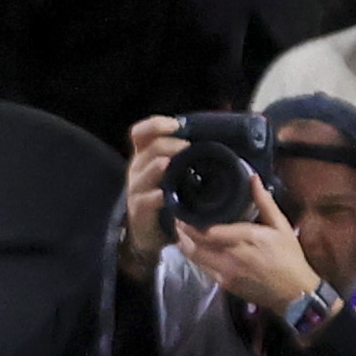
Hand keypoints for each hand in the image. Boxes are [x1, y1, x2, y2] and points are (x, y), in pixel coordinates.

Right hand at [120, 115, 185, 281]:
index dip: (155, 125)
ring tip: (170, 163)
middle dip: (167, 144)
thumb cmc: (168, 197)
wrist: (151, 231)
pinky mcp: (139, 209)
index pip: (141, 132)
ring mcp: (137, 189)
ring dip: (158, 166)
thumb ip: (186, 156)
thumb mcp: (174, 173)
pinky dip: (156, 196)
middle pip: (147, 149)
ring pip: (144, 172)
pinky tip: (165, 195)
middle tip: (186, 146)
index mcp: (145, 156)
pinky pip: (147, 199)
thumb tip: (218, 137)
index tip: (175, 124)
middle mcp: (138, 169)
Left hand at [171, 180, 323, 317]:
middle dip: (182, 229)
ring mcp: (226, 271)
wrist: (294, 293)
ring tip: (179, 229)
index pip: (209, 231)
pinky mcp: (224, 283)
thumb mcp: (281, 226)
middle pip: (196, 242)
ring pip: (194, 256)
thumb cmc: (289, 257)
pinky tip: (191, 246)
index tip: (183, 209)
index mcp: (248, 238)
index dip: (190, 221)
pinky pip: (201, 267)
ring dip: (183, 242)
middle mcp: (233, 255)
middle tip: (177, 216)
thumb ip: (264, 202)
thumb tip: (253, 178)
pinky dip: (193, 255)